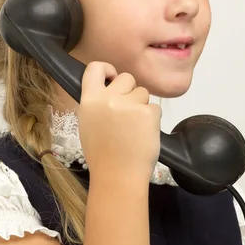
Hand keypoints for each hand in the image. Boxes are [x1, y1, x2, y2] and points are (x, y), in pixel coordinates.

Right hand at [77, 61, 160, 180]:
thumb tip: (110, 89)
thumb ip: (98, 104)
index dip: (107, 69)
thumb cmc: (104, 155)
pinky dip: (152, 119)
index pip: (95, 68)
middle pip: (127, 77)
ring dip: (142, 107)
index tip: (113, 77)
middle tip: (128, 113)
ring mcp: (129, 105)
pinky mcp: (148, 113)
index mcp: (89, 100)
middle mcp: (108, 98)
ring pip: (143, 93)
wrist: (118, 175)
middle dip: (131, 91)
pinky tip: (143, 134)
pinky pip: (155, 107)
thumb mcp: (89, 124)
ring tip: (134, 129)